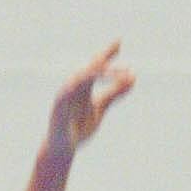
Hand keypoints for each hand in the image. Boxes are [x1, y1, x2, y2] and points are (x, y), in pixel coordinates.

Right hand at [46, 40, 135, 156]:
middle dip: (104, 63)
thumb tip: (132, 78)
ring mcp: (65, 95)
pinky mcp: (58, 107)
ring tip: (109, 70)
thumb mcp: (100, 108)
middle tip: (122, 65)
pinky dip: (71, 88)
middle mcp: (74, 86)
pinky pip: (64, 95)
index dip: (107, 54)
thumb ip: (114, 93)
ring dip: (95, 74)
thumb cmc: (79, 127)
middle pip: (90, 69)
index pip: (96, 66)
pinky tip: (78, 83)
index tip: (119, 42)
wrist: (64, 148)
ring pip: (80, 79)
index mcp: (85, 86)